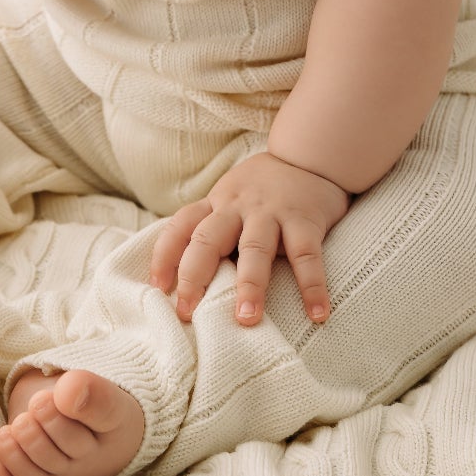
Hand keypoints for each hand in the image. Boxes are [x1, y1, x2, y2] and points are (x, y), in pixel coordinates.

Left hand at [149, 150, 351, 327]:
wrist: (308, 156)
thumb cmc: (262, 189)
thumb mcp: (230, 199)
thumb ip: (213, 229)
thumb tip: (184, 278)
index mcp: (217, 204)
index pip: (181, 226)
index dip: (164, 255)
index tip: (158, 287)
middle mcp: (238, 207)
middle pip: (208, 239)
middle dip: (194, 276)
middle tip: (188, 312)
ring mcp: (271, 212)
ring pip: (255, 248)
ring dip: (250, 285)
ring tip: (246, 319)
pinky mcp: (305, 219)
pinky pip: (307, 255)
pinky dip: (312, 286)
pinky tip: (317, 313)